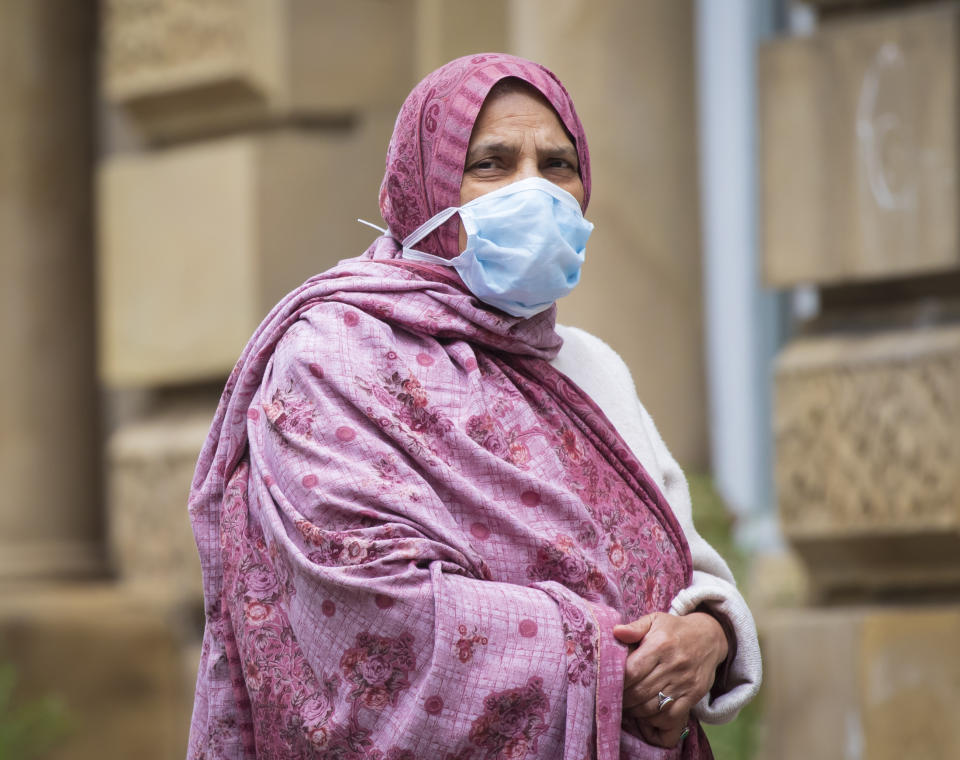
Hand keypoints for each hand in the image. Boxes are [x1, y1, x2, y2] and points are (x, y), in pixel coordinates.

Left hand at [614, 611, 727, 746]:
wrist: (709, 637)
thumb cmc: (675, 629)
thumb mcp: (655, 620)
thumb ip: (635, 627)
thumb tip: (616, 632)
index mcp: (661, 645)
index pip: (633, 671)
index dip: (618, 681)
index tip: (609, 683)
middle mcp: (673, 665)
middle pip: (640, 691)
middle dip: (623, 699)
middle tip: (614, 699)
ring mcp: (685, 682)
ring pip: (653, 707)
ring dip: (636, 711)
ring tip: (627, 707)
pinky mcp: (694, 695)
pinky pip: (671, 716)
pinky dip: (655, 720)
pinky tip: (646, 714)